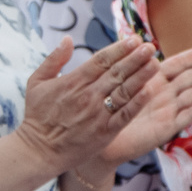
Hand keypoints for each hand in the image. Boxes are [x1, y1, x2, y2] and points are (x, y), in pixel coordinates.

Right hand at [14, 35, 160, 175]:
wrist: (38, 151)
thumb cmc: (37, 116)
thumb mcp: (36, 82)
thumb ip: (53, 59)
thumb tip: (67, 39)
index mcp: (73, 81)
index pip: (101, 60)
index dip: (119, 49)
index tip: (134, 39)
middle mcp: (88, 95)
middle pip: (116, 73)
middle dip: (135, 58)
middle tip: (151, 46)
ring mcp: (98, 114)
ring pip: (124, 91)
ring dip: (141, 76)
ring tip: (155, 63)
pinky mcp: (105, 132)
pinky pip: (124, 115)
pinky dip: (137, 103)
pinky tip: (149, 91)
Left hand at [100, 40, 191, 164]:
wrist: (100, 140)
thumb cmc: (109, 111)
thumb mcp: (120, 83)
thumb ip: (133, 66)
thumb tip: (143, 44)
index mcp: (153, 80)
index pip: (180, 63)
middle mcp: (164, 95)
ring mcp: (167, 111)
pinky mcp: (166, 129)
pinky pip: (186, 116)